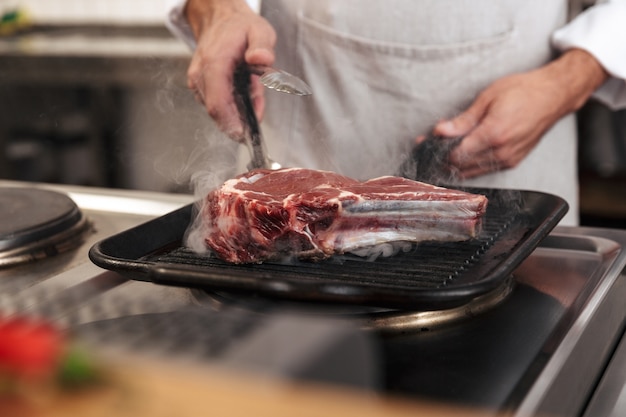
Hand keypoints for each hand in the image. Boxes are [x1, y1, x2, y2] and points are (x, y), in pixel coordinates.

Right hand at [185, 0, 275, 139]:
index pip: (218, 104)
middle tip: (258, 110)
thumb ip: (262, 45)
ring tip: (253, 93)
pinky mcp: (200, 87)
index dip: (232, 124)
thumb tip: (261, 59)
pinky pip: (216, 104)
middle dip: (240, 118)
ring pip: (218, 111)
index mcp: (214, 63)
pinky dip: (232, 105)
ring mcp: (198, 83)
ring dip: (238, 111)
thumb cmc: (239, 27)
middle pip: (218, 112)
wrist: (220, 20)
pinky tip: (244, 93)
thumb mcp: (259, 30)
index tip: (246, 134)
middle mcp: (201, 75)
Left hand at [433, 49, 607, 178]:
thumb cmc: (523, 90)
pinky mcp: (513, 161)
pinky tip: (463, 152)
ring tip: (444, 149)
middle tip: (430, 146)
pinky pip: (485, 169)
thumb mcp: (488, 98)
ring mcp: (508, 159)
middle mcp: (502, 151)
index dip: (438, 150)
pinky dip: (471, 164)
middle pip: (461, 166)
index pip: (456, 154)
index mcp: (493, 134)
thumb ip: (463, 120)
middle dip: (442, 158)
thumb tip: (440, 131)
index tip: (426, 143)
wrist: (554, 95)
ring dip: (455, 163)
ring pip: (472, 171)